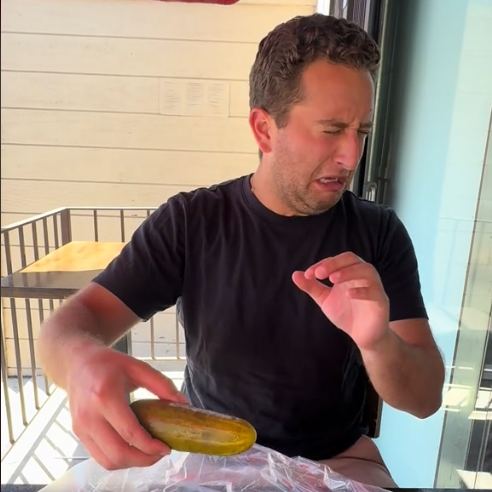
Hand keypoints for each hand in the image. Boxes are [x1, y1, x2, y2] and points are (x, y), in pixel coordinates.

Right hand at [67, 345, 187, 469]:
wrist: (78, 363)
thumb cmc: (109, 364)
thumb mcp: (138, 367)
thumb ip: (161, 384)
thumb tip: (184, 403)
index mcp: (105, 396)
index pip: (130, 432)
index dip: (150, 446)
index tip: (167, 448)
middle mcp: (90, 416)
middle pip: (118, 453)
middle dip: (144, 460)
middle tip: (160, 453)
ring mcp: (81, 428)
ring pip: (108, 461)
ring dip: (132, 463)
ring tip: (149, 453)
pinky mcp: (78, 434)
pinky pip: (100, 457)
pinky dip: (119, 459)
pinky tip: (133, 449)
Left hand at [292, 252, 389, 349]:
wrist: (363, 336)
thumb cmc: (346, 314)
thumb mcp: (325, 300)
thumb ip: (312, 287)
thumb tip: (295, 274)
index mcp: (349, 272)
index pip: (336, 260)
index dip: (322, 265)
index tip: (308, 274)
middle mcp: (362, 276)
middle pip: (352, 259)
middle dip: (334, 263)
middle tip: (319, 273)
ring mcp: (374, 287)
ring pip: (367, 270)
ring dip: (348, 272)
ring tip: (332, 280)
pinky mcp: (381, 301)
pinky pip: (375, 291)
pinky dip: (362, 291)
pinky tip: (348, 295)